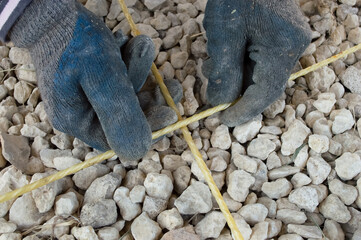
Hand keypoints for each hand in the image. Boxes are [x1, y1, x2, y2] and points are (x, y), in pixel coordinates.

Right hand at [9, 0, 180, 159]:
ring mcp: (87, 95)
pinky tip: (125, 43)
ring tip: (143, 45)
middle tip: (174, 84)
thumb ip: (118, 111)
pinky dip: (129, 62)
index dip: (147, 130)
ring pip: (126, 93)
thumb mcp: (100, 74)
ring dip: (141, 71)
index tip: (171, 113)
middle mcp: (81, 113)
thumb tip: (138, 151)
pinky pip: (119, 78)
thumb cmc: (74, 39)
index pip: (119, 139)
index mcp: (77, 120)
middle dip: (151, 97)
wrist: (51, 11)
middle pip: (126, 116)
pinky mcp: (94, 79)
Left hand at [203, 0, 310, 126]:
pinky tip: (225, 64)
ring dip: (239, 82)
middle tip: (217, 103)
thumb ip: (224, 72)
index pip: (266, 92)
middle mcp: (293, 47)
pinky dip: (243, 69)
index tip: (224, 120)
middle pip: (266, 86)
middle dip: (240, 97)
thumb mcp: (223, 35)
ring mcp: (288, 41)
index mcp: (283, 46)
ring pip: (263, 76)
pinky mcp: (280, 37)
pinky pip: (262, 63)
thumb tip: (221, 103)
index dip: (244, 110)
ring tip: (214, 78)